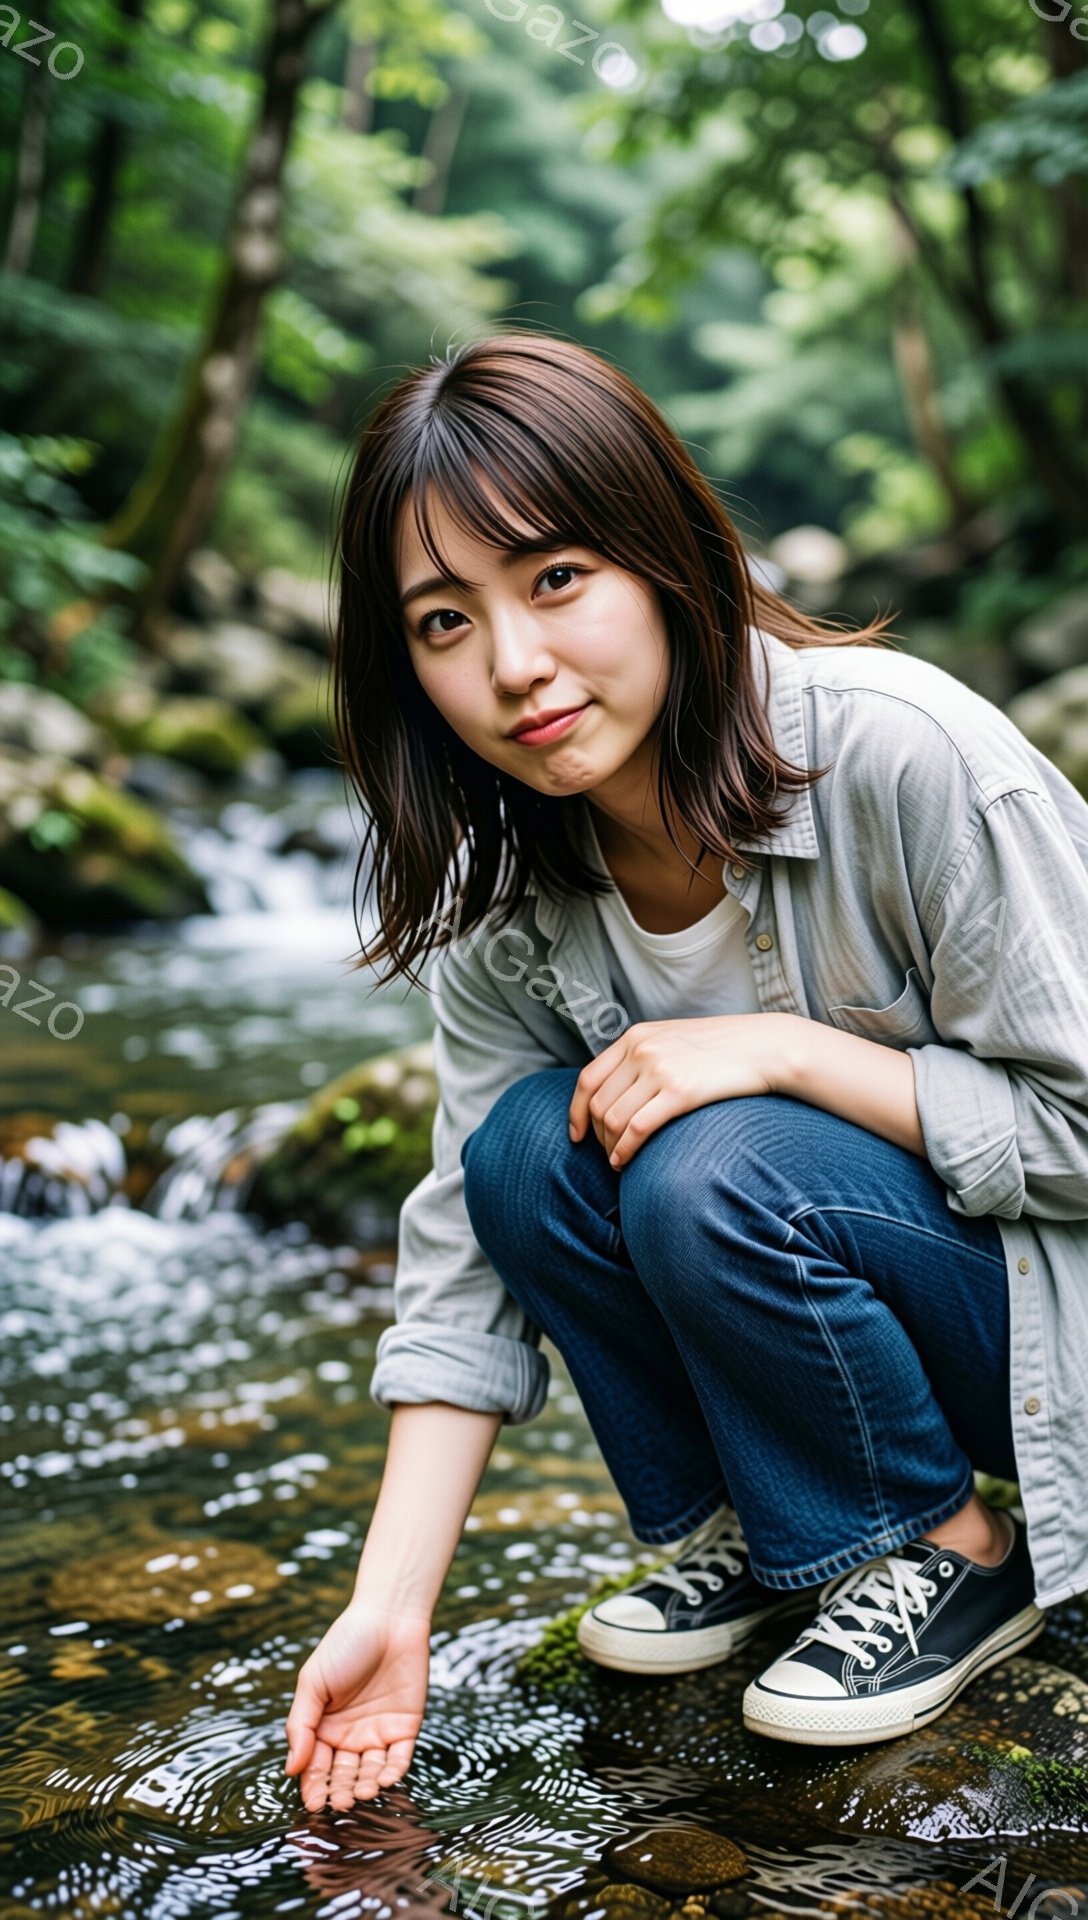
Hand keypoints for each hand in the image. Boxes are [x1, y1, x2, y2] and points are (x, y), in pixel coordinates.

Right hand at [284, 1598, 430, 1810]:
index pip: (316, 1767)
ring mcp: (378, 1733)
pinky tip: (383, 1781)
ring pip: (370, 1773)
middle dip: (340, 1792)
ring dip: (365, 1787)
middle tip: (339, 1804)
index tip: (313, 1804)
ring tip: (361, 1794)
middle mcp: (350, 1736)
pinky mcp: (405, 1728)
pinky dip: (392, 1773)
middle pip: (343, 1775)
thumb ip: (301, 1725)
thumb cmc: (345, 1644)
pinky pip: (399, 1759)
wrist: (388, 1618)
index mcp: (323, 1726)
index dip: (314, 1786)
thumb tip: (290, 1769)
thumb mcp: (313, 1682)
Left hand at [568, 1013, 790, 1169]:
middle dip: (597, 1136)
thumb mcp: (673, 1040)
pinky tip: (627, 1162)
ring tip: (619, 1162)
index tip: (577, 1135)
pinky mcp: (680, 1092)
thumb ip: (642, 1058)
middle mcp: (641, 1051)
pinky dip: (625, 1150)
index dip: (575, 1112)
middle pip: (597, 1104)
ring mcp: (659, 1070)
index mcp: (635, 1037)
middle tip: (608, 1154)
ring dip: (610, 1147)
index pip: (588, 1079)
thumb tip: (617, 1093)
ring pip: (613, 1119)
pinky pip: (637, 1129)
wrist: (765, 1046)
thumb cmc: (722, 1049)